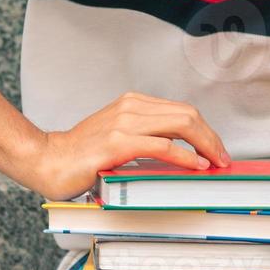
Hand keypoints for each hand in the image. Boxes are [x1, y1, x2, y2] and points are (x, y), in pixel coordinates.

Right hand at [28, 91, 231, 200]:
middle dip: (211, 137)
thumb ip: (145, 139)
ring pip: (181, 125)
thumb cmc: (80, 156)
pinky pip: (162, 145)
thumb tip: (180, 156)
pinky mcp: (118, 142)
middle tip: (223, 158)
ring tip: (216, 162)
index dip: (204, 130)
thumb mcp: (118, 139)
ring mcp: (125, 122)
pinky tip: (196, 165)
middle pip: (187, 114)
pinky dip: (185, 156)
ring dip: (205, 144)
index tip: (216, 149)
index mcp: (133, 103)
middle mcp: (131, 107)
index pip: (181, 111)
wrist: (46, 160)